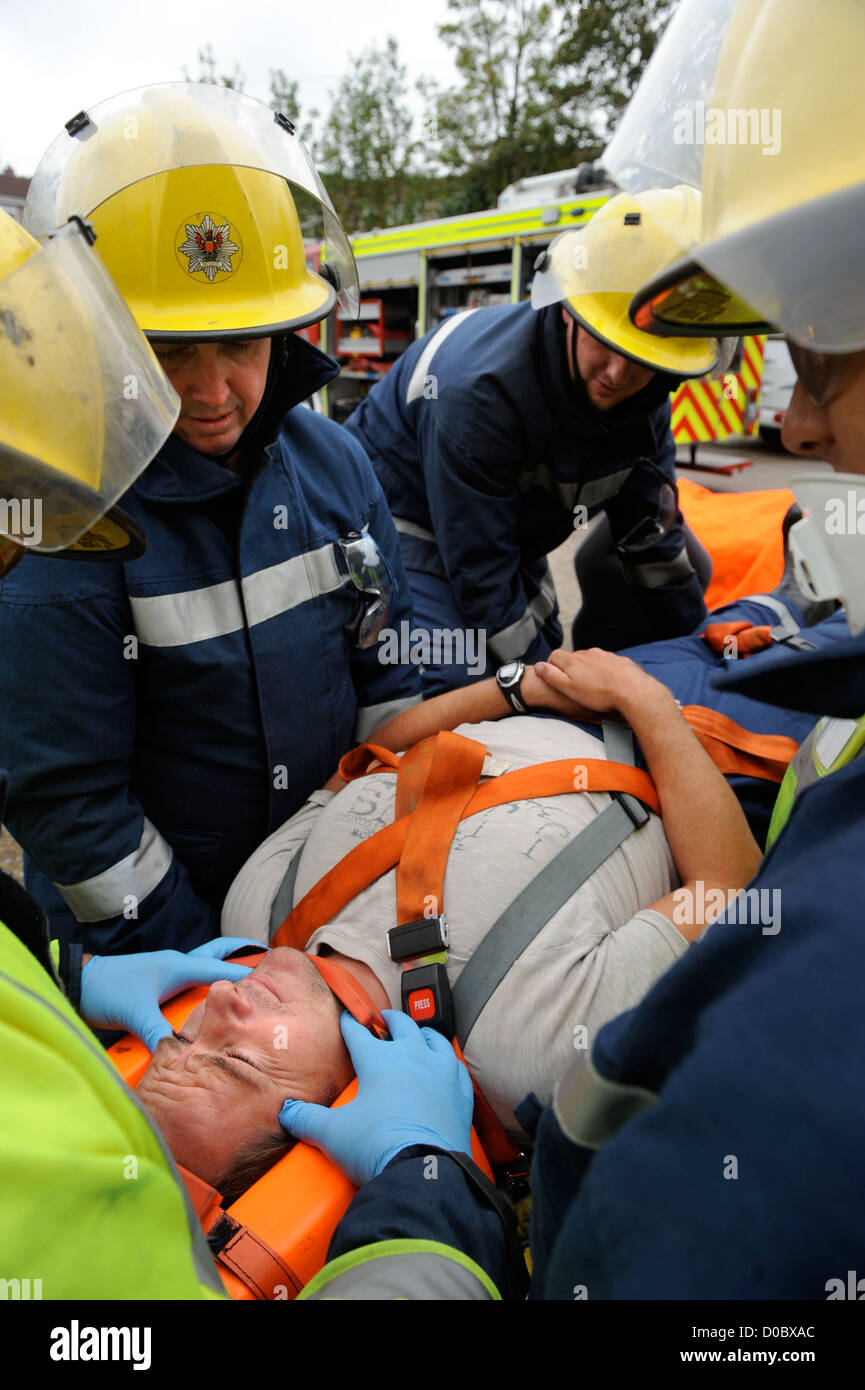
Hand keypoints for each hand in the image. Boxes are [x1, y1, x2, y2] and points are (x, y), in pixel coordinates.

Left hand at [80, 937, 264, 1051]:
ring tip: (248, 980)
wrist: (78, 986)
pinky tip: (212, 1002)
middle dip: (242, 952)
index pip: (223, 969)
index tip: (275, 979)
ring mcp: (168, 974)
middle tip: (267, 955)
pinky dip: (206, 987)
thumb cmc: (107, 990)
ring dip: (224, 969)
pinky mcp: (159, 986)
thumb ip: (159, 1032)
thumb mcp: (136, 1013)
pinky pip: (190, 983)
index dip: (249, 974)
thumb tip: (181, 1055)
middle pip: (217, 953)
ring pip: (205, 966)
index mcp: (179, 966)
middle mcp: (177, 965)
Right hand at [279, 1009, 474, 1186]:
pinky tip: (445, 1065)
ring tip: (416, 1034)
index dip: (349, 1024)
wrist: (422, 1170)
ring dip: (422, 1033)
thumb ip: (306, 1119)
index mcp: (378, 1059)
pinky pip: (455, 1066)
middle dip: (389, 1019)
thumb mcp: (332, 1133)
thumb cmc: (376, 1146)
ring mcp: (440, 1071)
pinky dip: (447, 1061)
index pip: (359, 1033)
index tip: (347, 1018)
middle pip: (401, 1025)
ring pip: (434, 1038)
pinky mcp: (459, 1092)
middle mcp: (412, 1056)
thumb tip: (287, 1111)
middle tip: (383, 1019)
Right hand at [532, 647, 662, 720]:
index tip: (553, 676)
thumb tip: (538, 666)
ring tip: (592, 686)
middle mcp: (588, 654)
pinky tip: (607, 683)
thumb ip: (551, 676)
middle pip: (573, 657)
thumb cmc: (599, 693)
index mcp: (573, 661)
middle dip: (570, 668)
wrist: (632, 690)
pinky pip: (606, 663)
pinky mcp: (618, 660)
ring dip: (588, 669)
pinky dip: (603, 671)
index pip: (555, 656)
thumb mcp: (568, 688)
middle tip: (573, 685)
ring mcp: (604, 655)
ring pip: (590, 660)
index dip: (551, 666)